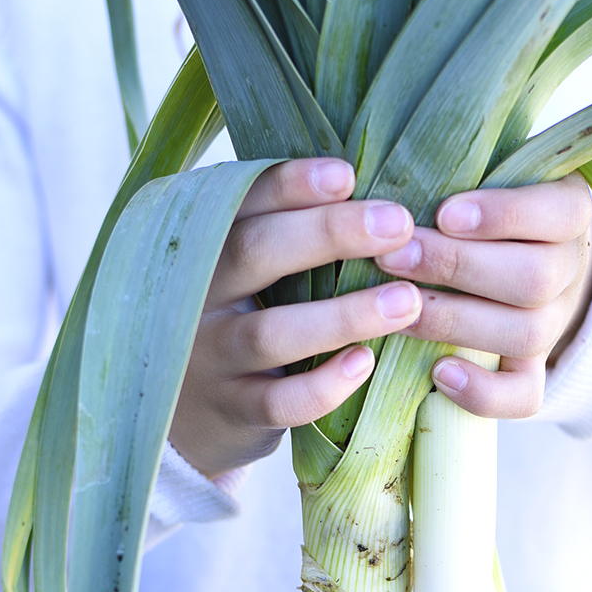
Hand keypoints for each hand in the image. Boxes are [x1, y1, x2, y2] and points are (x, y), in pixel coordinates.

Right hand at [169, 157, 422, 477]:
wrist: (184, 417)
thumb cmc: (237, 320)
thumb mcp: (243, 270)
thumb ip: (284, 231)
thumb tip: (372, 190)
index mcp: (204, 244)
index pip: (241, 201)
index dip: (291, 185)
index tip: (347, 174)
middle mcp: (197, 296)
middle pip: (254, 253)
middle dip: (328, 233)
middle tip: (398, 224)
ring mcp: (212, 359)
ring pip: (271, 333)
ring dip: (343, 315)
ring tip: (406, 300)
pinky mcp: (233, 412)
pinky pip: (278, 403)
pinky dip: (324, 385)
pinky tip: (366, 363)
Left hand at [376, 172, 591, 417]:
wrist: (512, 262)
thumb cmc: (478, 208)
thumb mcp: (481, 176)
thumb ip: (455, 173)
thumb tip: (391, 178)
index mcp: (567, 212)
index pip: (554, 213)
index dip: (502, 216)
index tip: (445, 213)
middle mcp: (569, 270)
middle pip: (533, 278)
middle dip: (457, 267)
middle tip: (395, 256)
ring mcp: (552, 325)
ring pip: (525, 334)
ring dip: (454, 320)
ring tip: (396, 307)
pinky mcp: (531, 371)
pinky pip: (523, 396)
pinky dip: (482, 392)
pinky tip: (438, 374)